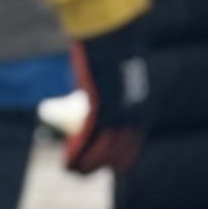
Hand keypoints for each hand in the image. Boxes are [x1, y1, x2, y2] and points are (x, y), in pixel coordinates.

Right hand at [65, 18, 151, 177]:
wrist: (113, 36)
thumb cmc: (115, 51)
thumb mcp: (120, 75)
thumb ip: (115, 90)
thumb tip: (107, 94)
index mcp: (140, 109)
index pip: (131, 143)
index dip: (116, 157)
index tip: (102, 164)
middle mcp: (132, 115)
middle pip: (116, 151)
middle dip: (98, 165)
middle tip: (81, 172)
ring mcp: (117, 113)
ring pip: (101, 151)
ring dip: (85, 165)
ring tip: (71, 171)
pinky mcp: (99, 109)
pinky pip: (87, 140)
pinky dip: (76, 155)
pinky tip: (67, 163)